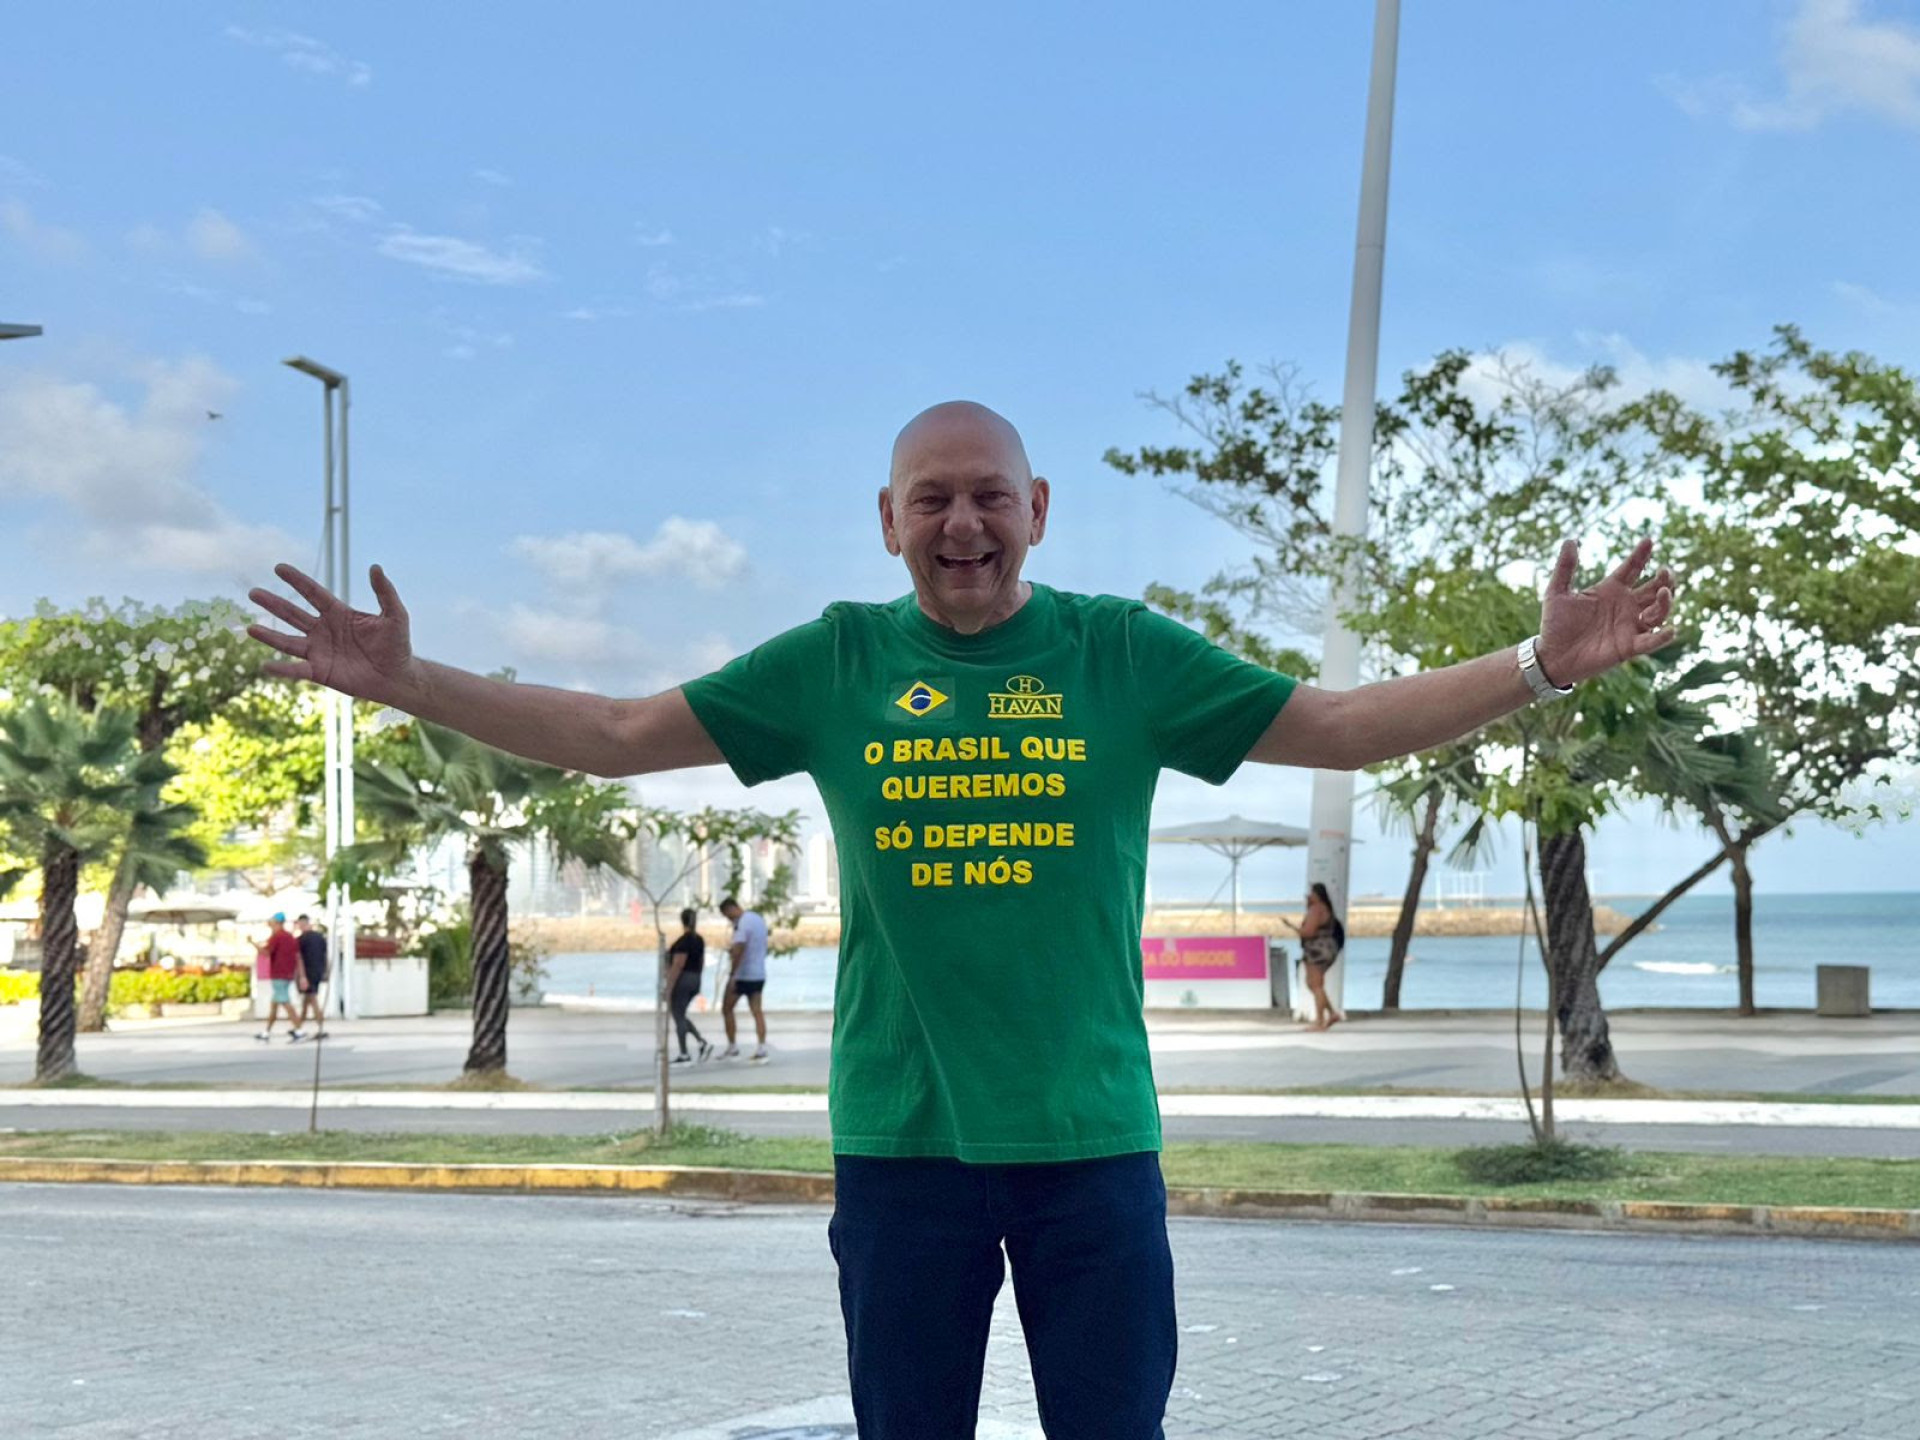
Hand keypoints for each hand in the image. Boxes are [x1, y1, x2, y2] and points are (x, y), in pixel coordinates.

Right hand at [248, 563, 418, 702]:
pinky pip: (297, 670)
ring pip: (289, 642)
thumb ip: (385, 592)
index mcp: (338, 613)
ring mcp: (320, 651)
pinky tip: (265, 666)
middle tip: (253, 592)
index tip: (279, 567)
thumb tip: (375, 566)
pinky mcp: (321, 672)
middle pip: (293, 614)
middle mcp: (324, 630)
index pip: (313, 593)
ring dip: (269, 636)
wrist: (398, 676)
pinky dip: (282, 669)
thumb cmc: (397, 645)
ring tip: (250, 628)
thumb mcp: (395, 615)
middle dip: (274, 603)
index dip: (297, 580)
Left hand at [1535, 538, 1676, 685]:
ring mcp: (1629, 626)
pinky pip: (1651, 641)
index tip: (1648, 540)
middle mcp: (1625, 605)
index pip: (1632, 568)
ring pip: (1658, 612)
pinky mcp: (1628, 647)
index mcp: (1610, 589)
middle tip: (1665, 571)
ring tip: (1664, 592)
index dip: (1641, 554)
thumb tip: (1570, 539)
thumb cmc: (1555, 624)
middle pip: (1653, 589)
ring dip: (1665, 602)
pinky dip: (1662, 637)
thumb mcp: (1556, 592)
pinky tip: (1671, 630)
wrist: (1552, 656)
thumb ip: (1565, 568)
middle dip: (1663, 579)